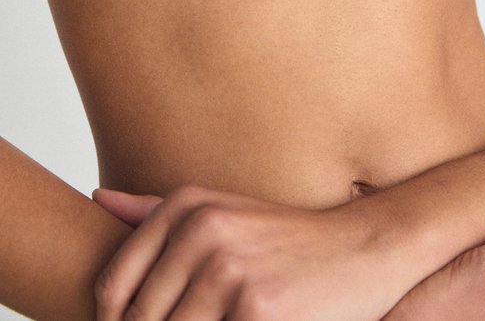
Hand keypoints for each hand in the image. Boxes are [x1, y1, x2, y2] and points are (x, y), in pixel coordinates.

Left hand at [91, 183, 408, 320]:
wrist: (363, 249)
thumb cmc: (287, 240)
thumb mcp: (220, 210)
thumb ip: (154, 210)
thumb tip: (98, 198)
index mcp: (186, 206)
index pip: (113, 288)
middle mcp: (201, 229)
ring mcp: (226, 269)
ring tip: (224, 319)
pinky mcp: (254, 309)